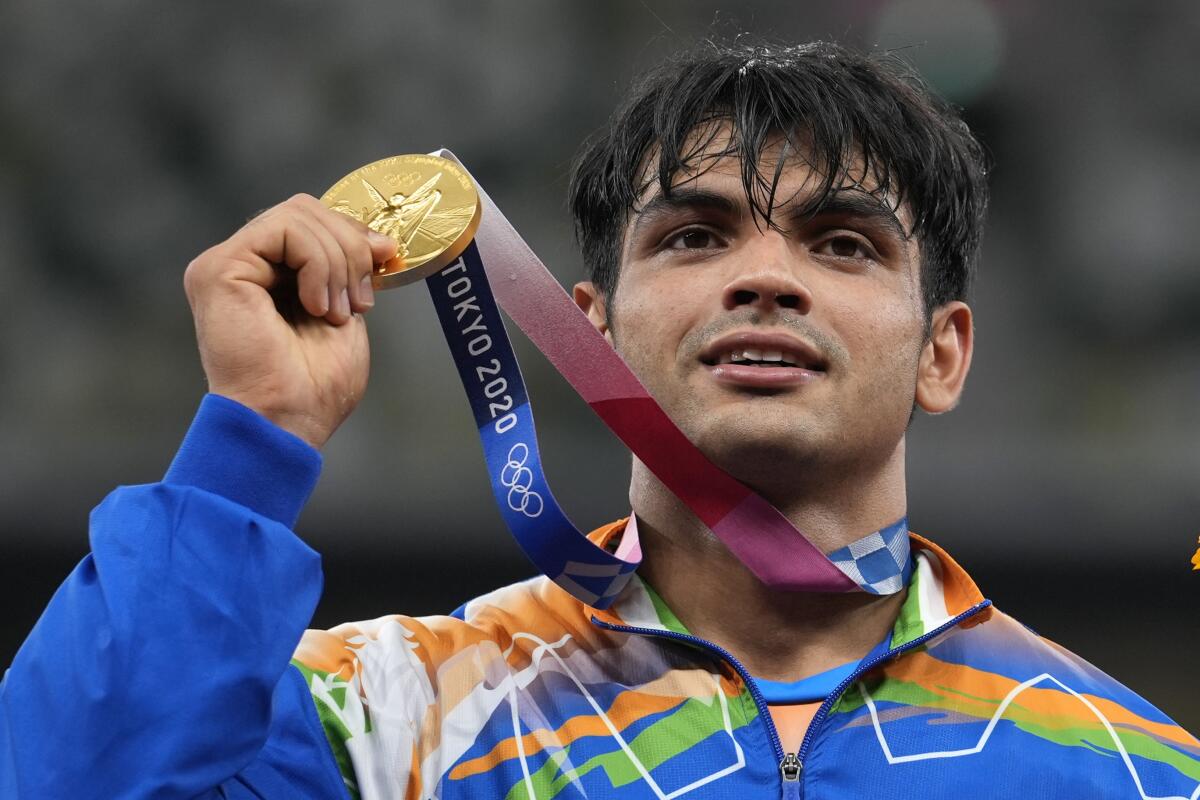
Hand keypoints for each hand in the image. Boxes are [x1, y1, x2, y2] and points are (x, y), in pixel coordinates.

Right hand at [183, 194, 396, 447]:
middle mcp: (242, 265)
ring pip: (298, 214)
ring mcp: (225, 264)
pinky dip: (317, 263)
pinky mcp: (218, 269)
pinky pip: (284, 229)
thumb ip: (350, 271)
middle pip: (306, 209)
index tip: (385, 262)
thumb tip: (380, 240)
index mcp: (268, 275)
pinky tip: (315, 306)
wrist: (287, 421)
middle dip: (350, 247)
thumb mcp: (345, 313)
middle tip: (359, 300)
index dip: (354, 234)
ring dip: (337, 262)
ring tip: (335, 312)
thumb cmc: (314, 387)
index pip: (313, 222)